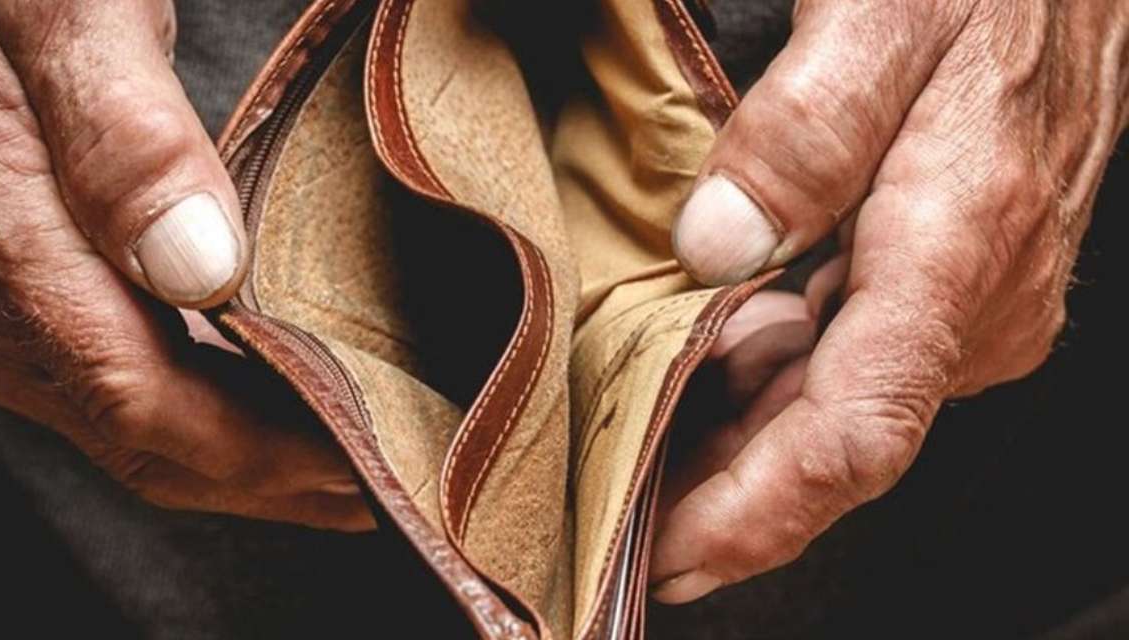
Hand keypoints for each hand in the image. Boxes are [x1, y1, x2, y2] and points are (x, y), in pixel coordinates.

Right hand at [0, 0, 370, 529]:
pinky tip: (263, 406)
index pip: (140, 402)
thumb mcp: (73, 18)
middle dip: (265, 481)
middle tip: (375, 487)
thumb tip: (201, 269)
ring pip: (125, 430)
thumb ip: (130, 141)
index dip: (257, 453)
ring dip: (238, 457)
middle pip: (138, 441)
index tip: (354, 464)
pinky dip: (198, 412)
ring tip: (342, 461)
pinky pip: (107, 390)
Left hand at [656, 0, 1127, 600]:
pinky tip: (705, 384)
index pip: (854, 434)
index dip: (757, 514)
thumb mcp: (887, 13)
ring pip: (835, 410)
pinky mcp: (950, 287)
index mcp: (956, 250)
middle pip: (831, 444)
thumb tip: (718, 241)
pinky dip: (770, 389)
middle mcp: (975, 305)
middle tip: (618, 520)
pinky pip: (849, 365)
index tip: (673, 558)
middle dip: (723, 498)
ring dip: (738, 447)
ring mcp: (969, 303)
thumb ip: (805, 129)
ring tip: (640, 464)